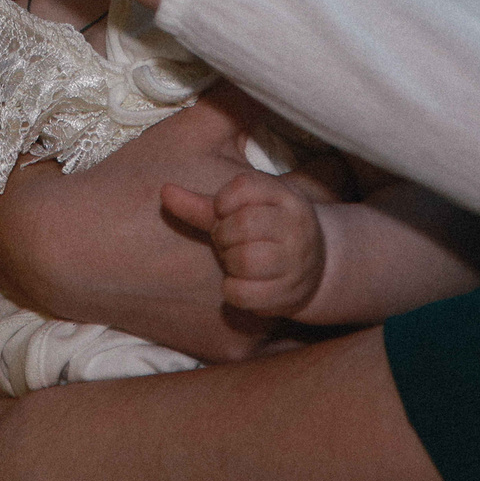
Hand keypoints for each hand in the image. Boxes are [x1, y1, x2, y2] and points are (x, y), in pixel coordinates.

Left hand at [163, 171, 329, 319]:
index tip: (224, 212)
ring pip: (245, 260)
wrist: (315, 269)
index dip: (222, 202)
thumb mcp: (241, 211)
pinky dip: (232, 290)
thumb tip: (164, 192)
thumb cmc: (265, 232)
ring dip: (230, 262)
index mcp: (284, 196)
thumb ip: (201, 205)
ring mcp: (296, 261)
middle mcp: (296, 225)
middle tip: (229, 242)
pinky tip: (240, 283)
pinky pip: (244, 293)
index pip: (243, 187)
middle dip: (223, 236)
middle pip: (241, 225)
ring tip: (236, 261)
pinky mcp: (288, 294)